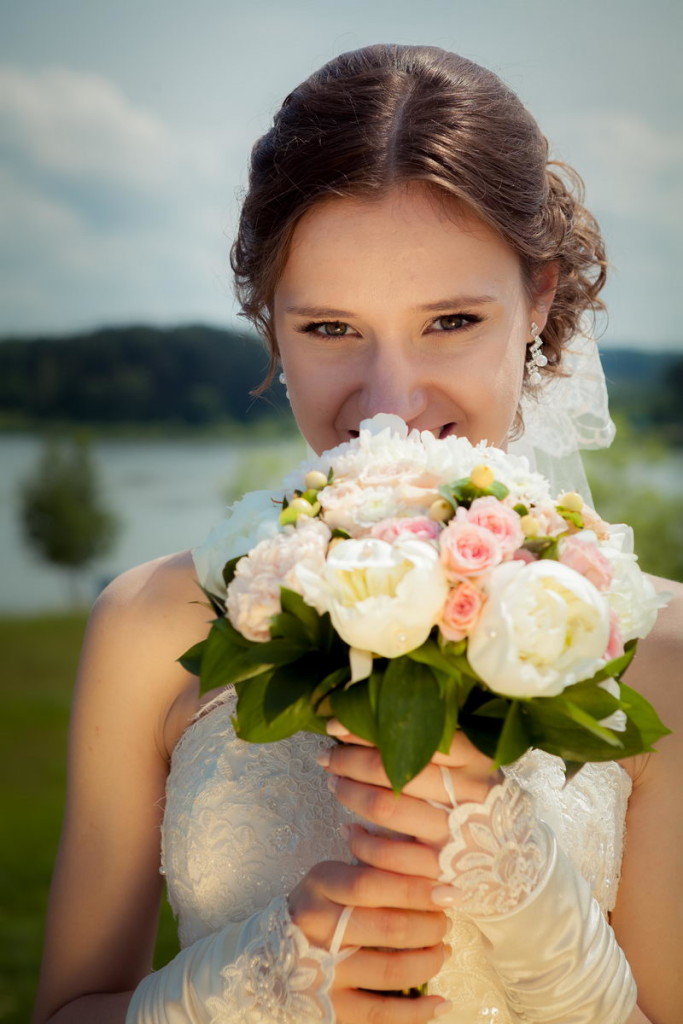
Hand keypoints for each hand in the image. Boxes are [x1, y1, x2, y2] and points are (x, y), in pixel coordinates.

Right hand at [288, 858, 451, 1021]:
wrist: (268, 955)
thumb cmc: (318, 908)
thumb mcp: (334, 876)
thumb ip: (373, 864)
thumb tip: (427, 858)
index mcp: (321, 883)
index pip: (372, 882)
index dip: (416, 888)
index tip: (448, 892)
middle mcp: (317, 925)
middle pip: (388, 926)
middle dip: (430, 926)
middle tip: (445, 923)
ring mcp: (320, 969)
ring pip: (390, 971)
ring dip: (428, 962)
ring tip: (443, 952)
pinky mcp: (327, 1008)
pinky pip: (379, 1014)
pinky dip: (417, 1012)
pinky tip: (442, 1003)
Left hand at [318, 721, 500, 877]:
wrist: (516, 865)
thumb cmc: (483, 803)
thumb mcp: (475, 767)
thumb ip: (438, 744)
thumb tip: (376, 716)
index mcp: (477, 761)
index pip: (416, 735)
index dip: (369, 729)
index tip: (337, 725)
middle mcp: (469, 795)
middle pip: (393, 767)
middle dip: (350, 759)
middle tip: (328, 755)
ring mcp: (455, 835)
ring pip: (385, 806)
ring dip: (349, 792)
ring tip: (334, 782)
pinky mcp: (441, 871)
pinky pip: (386, 854)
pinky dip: (360, 842)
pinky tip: (348, 831)